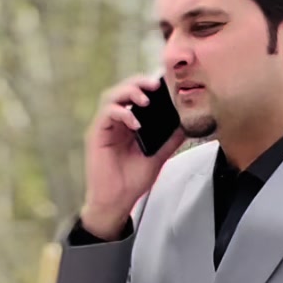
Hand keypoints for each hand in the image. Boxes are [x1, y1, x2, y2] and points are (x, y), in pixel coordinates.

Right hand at [81, 74, 185, 237]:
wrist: (117, 201)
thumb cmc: (132, 181)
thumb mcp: (158, 156)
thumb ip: (170, 140)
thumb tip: (187, 125)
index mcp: (129, 123)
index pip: (136, 95)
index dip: (148, 85)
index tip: (165, 82)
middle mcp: (116, 122)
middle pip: (123, 89)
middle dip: (139, 82)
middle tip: (155, 84)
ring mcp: (105, 127)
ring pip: (112, 96)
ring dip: (128, 92)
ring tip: (145, 99)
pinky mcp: (96, 135)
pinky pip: (106, 114)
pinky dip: (121, 113)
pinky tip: (134, 122)